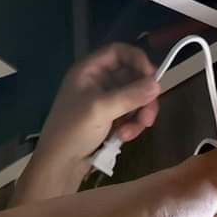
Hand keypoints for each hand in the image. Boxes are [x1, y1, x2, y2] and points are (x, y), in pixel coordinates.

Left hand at [17, 43, 161, 200]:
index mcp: (89, 71)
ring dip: (138, 115)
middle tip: (149, 117)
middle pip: (132, 77)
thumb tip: (157, 84)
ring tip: (130, 133)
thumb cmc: (73, 130)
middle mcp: (97, 81)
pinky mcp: (109, 119)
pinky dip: (131, 125)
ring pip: (134, 98)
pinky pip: (130, 114)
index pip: (118, 52)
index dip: (137, 60)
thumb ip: (130, 95)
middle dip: (143, 97)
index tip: (153, 77)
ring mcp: (104, 101)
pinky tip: (123, 138)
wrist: (59, 164)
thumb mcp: (101, 109)